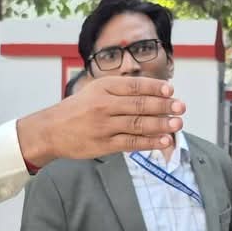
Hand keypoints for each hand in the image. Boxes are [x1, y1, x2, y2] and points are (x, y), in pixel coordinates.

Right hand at [16, 76, 184, 166]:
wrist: (50, 130)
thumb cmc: (77, 109)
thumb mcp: (95, 90)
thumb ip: (120, 90)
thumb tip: (154, 92)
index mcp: (103, 88)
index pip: (134, 86)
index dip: (155, 88)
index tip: (170, 90)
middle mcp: (104, 105)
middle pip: (139, 104)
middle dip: (163, 106)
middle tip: (180, 106)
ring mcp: (104, 126)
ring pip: (138, 124)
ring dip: (161, 124)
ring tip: (177, 123)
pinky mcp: (104, 144)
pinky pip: (131, 142)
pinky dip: (149, 142)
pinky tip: (164, 141)